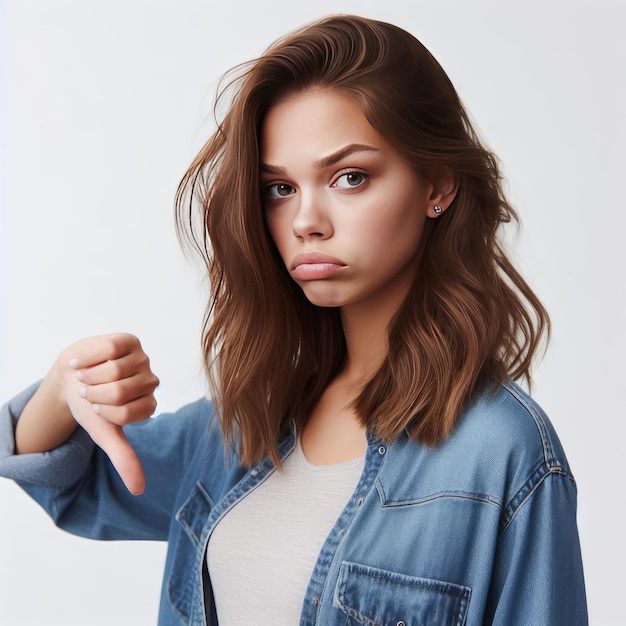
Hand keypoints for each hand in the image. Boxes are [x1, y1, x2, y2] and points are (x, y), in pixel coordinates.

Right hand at [59, 333, 159, 494]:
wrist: (71, 377)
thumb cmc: (89, 405)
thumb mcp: (104, 433)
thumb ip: (123, 457)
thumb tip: (139, 490)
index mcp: (148, 406)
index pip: (123, 413)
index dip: (100, 410)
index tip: (94, 407)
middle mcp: (151, 382)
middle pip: (118, 390)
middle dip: (93, 392)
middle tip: (88, 390)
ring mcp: (143, 360)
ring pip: (113, 370)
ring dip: (89, 375)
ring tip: (87, 376)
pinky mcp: (130, 341)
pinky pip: (109, 349)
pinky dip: (89, 358)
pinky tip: (85, 362)